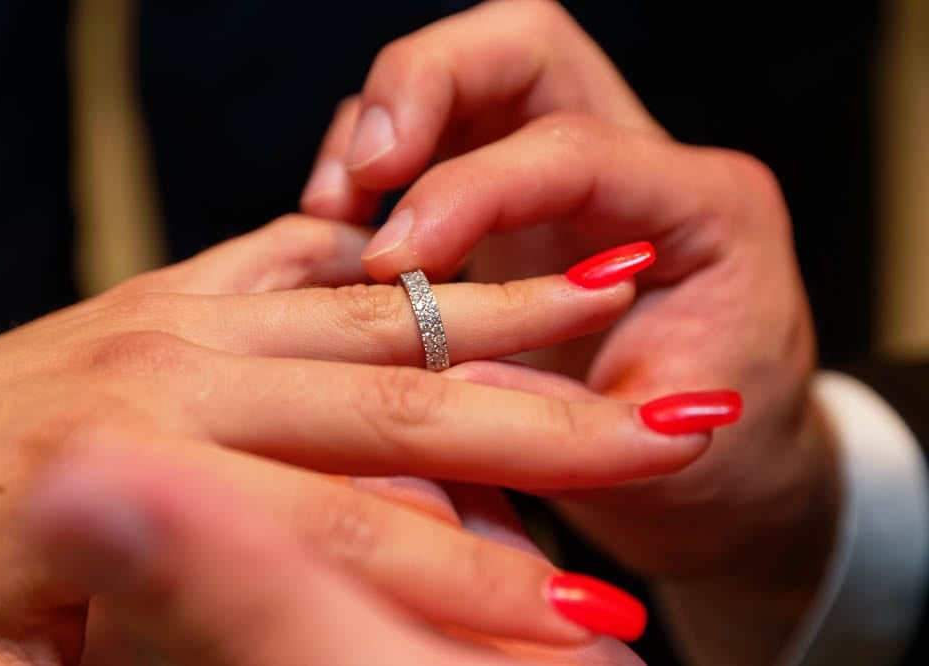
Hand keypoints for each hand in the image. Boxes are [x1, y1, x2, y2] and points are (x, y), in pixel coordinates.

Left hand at [0, 214, 709, 661]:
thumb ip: (158, 636)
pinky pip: (306, 262)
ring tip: (617, 293)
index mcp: (134, 471)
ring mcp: (174, 318)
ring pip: (380, 311)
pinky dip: (400, 268)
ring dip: (507, 313)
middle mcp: (172, 372)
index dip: (484, 581)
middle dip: (551, 420)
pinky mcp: (176, 296)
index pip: (359, 533)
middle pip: (403, 400)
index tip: (601, 623)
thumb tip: (288, 628)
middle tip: (679, 422)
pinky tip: (469, 258)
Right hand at [303, 0, 838, 653]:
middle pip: (521, 48)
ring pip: (471, 74)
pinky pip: (440, 139)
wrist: (729, 470)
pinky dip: (382, 167)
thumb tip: (437, 376)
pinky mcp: (524, 203)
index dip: (468, 191)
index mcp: (706, 214)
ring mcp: (577, 175)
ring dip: (387, 121)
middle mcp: (642, 166)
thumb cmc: (714, 465)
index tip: (393, 266)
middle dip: (424, 86)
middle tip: (360, 177)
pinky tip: (349, 230)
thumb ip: (546, 416)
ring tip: (336, 210)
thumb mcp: (650, 470)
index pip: (570, 149)